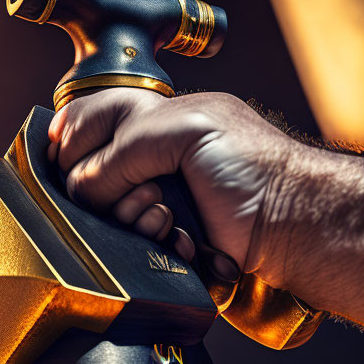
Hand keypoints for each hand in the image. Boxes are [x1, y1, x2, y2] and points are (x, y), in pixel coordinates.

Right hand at [48, 89, 303, 271]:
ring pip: (105, 215)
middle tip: (150, 189)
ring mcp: (151, 198)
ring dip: (133, 218)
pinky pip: (130, 243)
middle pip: (84, 177)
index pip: (81, 125)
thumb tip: (79, 185)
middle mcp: (143, 158)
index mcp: (146, 119)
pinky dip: (151, 241)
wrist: (287, 221)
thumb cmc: (252, 165)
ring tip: (168, 214)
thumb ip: (121, 147)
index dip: (75, 147)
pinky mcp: (162, 236)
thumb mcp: (184, 130)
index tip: (86, 164)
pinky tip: (178, 235)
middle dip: (107, 189)